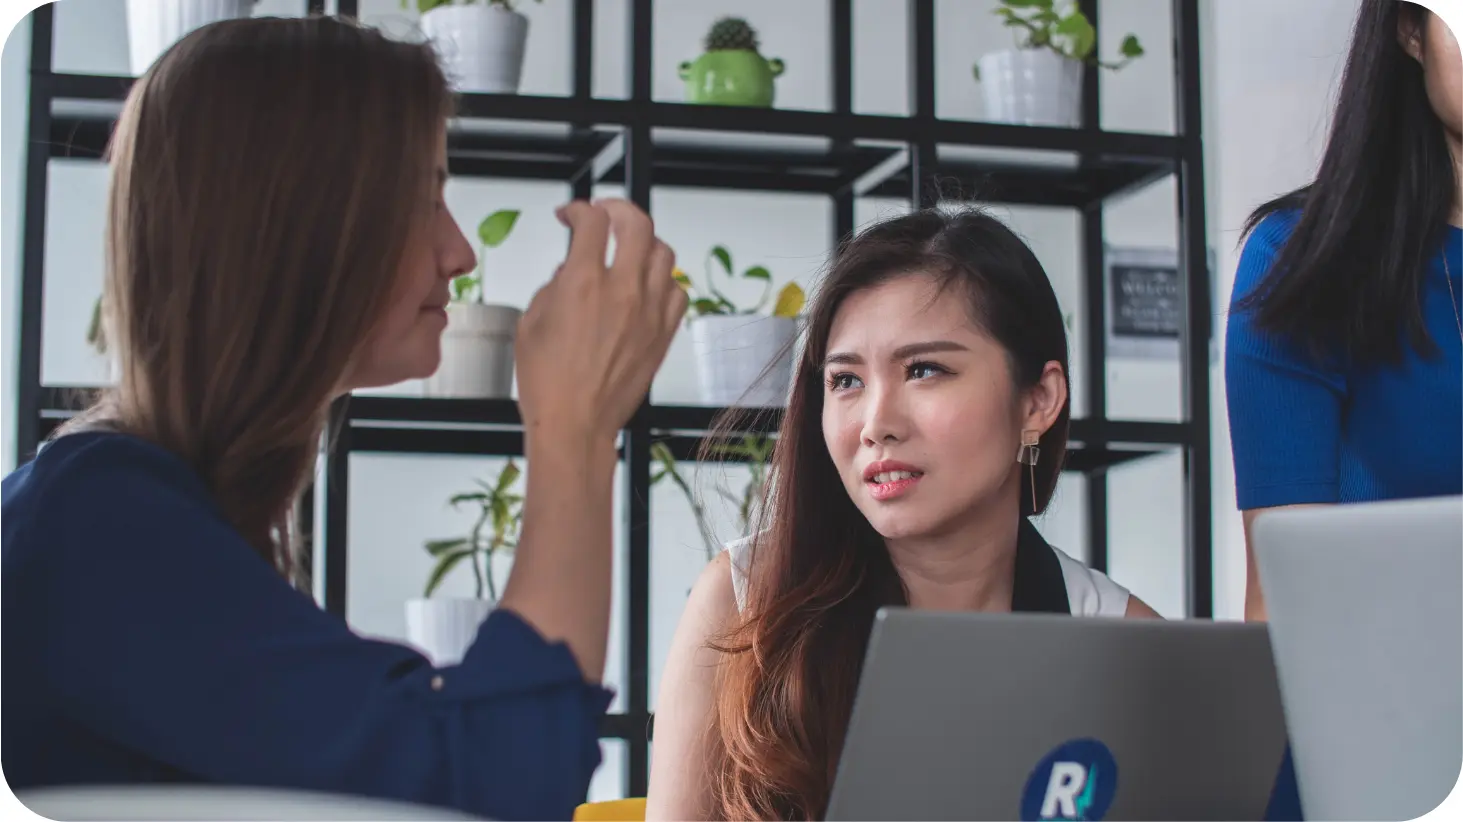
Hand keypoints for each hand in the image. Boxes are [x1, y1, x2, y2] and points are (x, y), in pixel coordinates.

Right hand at [515, 198, 685, 446]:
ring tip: (629, 246)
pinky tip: (648, 285)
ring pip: (664, 253)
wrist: (576, 424)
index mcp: (582, 284)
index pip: (591, 222)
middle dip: (619, 208)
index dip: (579, 209)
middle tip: (605, 212)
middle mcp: (622, 291)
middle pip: (637, 224)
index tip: (572, 214)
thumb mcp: (531, 323)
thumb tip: (570, 270)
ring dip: (644, 242)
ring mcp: (649, 311)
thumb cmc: (547, 382)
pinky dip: (664, 280)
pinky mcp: (664, 333)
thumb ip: (553, 286)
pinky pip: (677, 290)